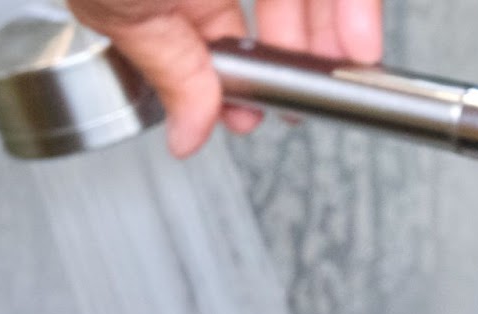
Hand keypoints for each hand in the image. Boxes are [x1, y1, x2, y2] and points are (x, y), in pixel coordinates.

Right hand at [66, 0, 382, 155]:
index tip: (247, 114)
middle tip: (302, 102)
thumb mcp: (118, 7)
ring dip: (329, 42)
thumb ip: (165, 69)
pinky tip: (359, 44)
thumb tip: (189, 136)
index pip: (199, 32)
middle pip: (264, 12)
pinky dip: (352, 8)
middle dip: (289, 67)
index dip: (231, 81)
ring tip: (348, 76)